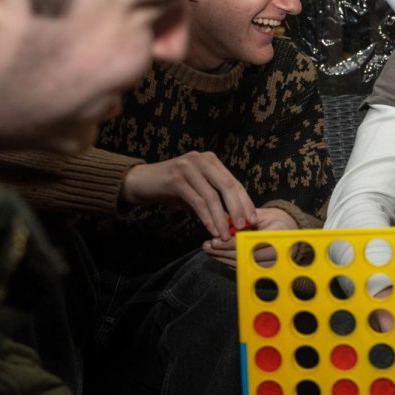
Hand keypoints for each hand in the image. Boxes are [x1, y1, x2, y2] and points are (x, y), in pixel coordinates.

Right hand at [121, 152, 255, 238]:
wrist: (142, 182)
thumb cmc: (173, 189)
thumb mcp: (198, 191)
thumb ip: (216, 200)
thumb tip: (237, 219)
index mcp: (211, 161)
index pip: (233, 182)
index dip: (245, 201)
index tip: (253, 219)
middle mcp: (201, 159)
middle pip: (226, 186)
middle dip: (238, 208)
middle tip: (244, 227)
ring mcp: (188, 166)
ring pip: (212, 196)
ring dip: (221, 218)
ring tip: (226, 235)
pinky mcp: (176, 178)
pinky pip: (197, 201)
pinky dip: (206, 217)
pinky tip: (211, 229)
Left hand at [202, 207, 298, 267]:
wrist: (292, 232)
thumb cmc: (276, 220)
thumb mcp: (262, 214)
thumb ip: (244, 218)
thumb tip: (222, 219)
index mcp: (277, 235)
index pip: (250, 242)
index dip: (231, 243)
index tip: (215, 240)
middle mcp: (277, 252)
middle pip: (246, 256)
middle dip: (224, 252)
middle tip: (208, 246)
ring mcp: (273, 264)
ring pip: (244, 265)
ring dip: (224, 259)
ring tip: (210, 251)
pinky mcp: (267, 270)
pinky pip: (246, 268)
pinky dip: (231, 263)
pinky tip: (219, 257)